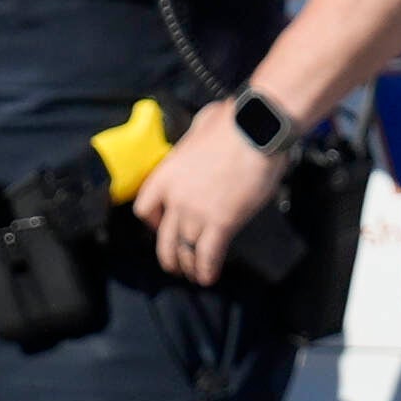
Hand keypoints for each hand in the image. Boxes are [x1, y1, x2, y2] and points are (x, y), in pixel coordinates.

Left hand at [134, 107, 281, 283]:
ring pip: (185, 251)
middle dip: (169, 256)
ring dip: (190, 266)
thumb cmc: (234, 122)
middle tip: (176, 265)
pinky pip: (208, 256)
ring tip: (196, 275)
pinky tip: (209, 278)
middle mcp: (175, 197)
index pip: (144, 208)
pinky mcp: (221, 223)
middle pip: (163, 238)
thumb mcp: (201, 124)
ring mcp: (196, 213)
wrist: (257, 130)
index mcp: (167, 174)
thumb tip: (204, 132)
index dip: (151, 223)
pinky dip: (208, 270)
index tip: (160, 228)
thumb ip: (195, 138)